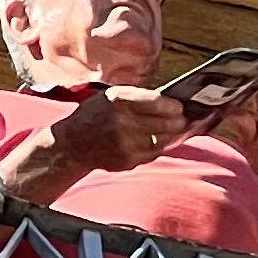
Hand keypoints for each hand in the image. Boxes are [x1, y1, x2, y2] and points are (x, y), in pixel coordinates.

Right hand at [42, 84, 190, 178]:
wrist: (72, 144)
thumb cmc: (94, 115)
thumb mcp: (110, 97)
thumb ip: (136, 97)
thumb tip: (168, 101)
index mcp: (118, 100)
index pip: (156, 101)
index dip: (173, 105)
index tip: (180, 106)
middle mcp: (122, 121)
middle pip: (164, 122)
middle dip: (178, 121)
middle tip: (184, 120)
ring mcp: (125, 143)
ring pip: (162, 139)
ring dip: (171, 135)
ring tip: (176, 130)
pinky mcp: (127, 160)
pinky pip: (153, 153)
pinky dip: (158, 147)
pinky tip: (158, 141)